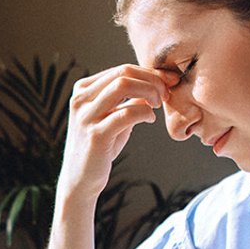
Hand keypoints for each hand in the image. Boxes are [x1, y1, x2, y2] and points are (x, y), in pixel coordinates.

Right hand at [57, 63, 172, 203]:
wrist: (82, 179)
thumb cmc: (101, 146)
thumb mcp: (113, 117)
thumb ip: (129, 99)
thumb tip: (156, 82)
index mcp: (83, 90)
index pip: (121, 69)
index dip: (149, 72)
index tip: (168, 80)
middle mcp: (81, 99)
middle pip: (123, 72)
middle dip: (151, 79)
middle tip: (166, 93)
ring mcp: (86, 116)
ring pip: (122, 86)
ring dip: (148, 91)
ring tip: (158, 103)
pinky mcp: (96, 135)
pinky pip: (126, 113)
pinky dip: (144, 112)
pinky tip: (150, 118)